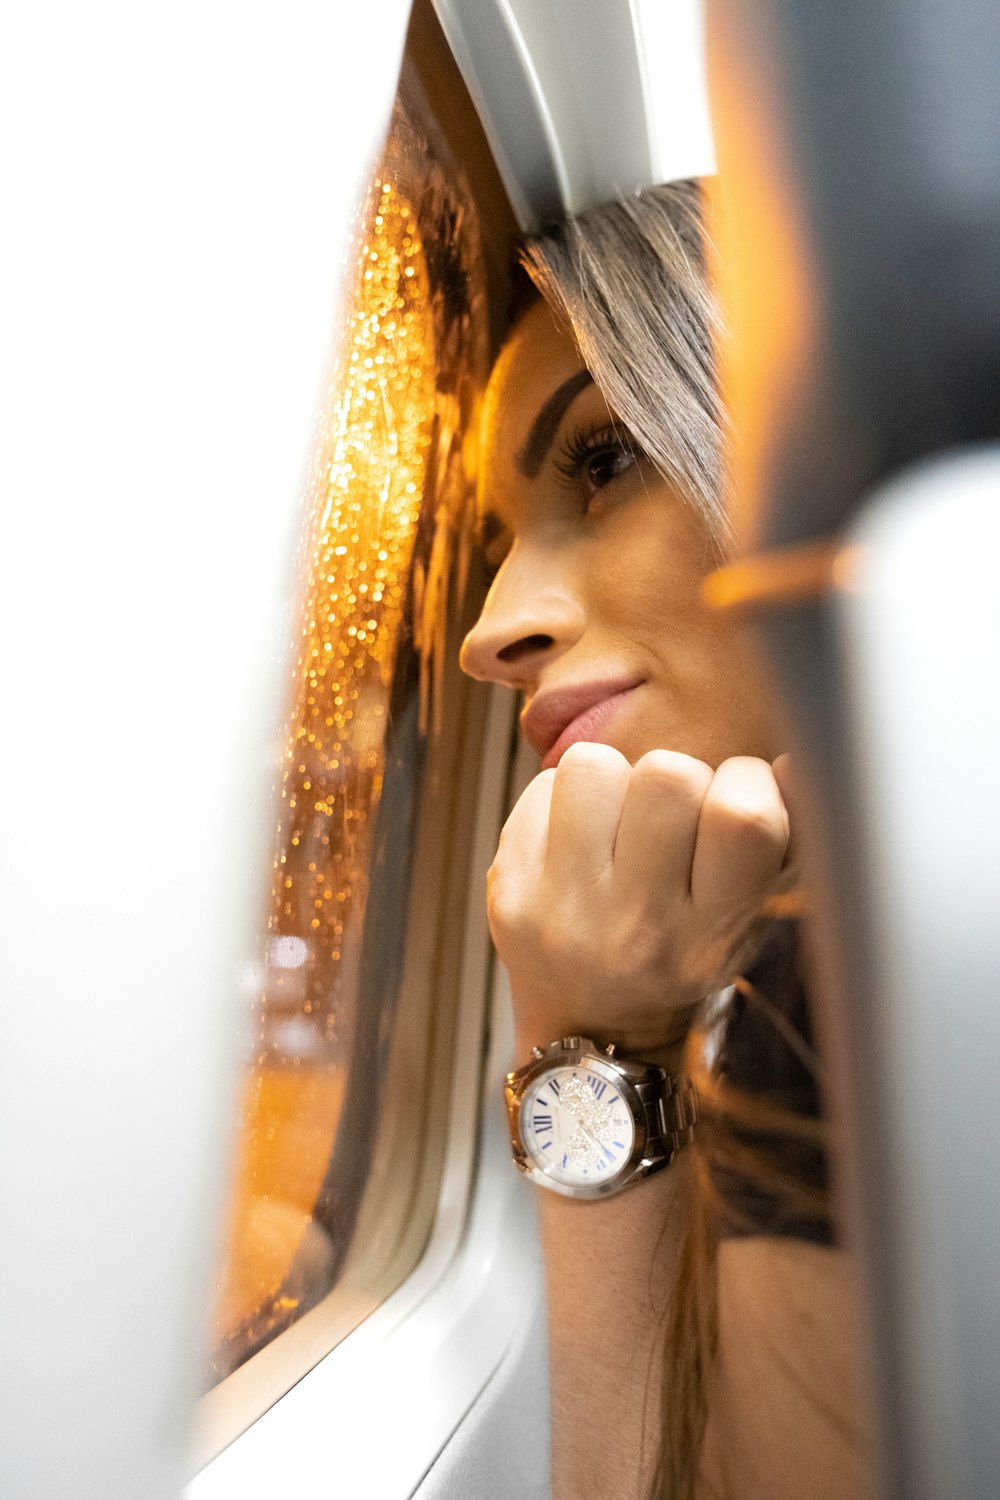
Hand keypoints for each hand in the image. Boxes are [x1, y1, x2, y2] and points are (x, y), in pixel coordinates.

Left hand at [487, 742, 790, 1058]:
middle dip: (680, 780)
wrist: (590, 1034)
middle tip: (674, 821)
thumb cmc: (683, 955)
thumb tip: (783, 764)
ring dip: (616, 781)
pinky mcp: (505, 886)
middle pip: (669, 773)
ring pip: (596, 763)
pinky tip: (579, 844)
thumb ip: (778, 843)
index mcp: (709, 938)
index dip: (750, 783)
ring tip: (621, 827)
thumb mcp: (748, 920)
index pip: (745, 817)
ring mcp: (560, 909)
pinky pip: (542, 782)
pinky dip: (566, 800)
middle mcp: (634, 929)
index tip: (740, 803)